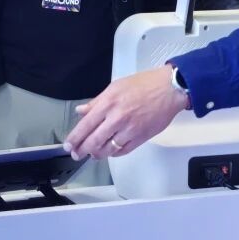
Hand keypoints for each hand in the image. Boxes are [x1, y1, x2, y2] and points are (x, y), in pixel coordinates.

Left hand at [63, 65, 188, 160]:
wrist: (169, 89)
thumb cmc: (144, 84)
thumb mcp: (115, 87)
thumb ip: (96, 101)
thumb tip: (81, 111)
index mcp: (108, 103)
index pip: (85, 125)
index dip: (75, 138)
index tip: (68, 145)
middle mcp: (117, 118)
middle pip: (94, 141)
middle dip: (82, 150)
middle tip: (77, 154)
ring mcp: (129, 130)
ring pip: (107, 149)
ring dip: (97, 154)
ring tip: (93, 154)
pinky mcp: (141, 138)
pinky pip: (123, 151)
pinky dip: (114, 153)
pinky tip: (110, 152)